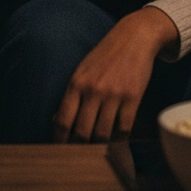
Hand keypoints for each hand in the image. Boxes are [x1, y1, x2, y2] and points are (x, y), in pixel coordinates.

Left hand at [53, 6, 177, 142]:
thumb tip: (57, 121)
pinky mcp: (133, 98)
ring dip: (101, 144)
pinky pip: (124, 128)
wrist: (134, 37)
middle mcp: (93, 90)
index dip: (61, 140)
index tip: (60, 150)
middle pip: (82, 132)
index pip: (64, 120)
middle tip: (81, 153)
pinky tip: (117, 137)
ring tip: (100, 146)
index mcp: (76, 83)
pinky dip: (120, 138)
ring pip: (103, 134)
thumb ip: (71, 96)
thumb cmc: (105, 55)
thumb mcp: (82, 71)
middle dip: (81, 146)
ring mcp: (113, 95)